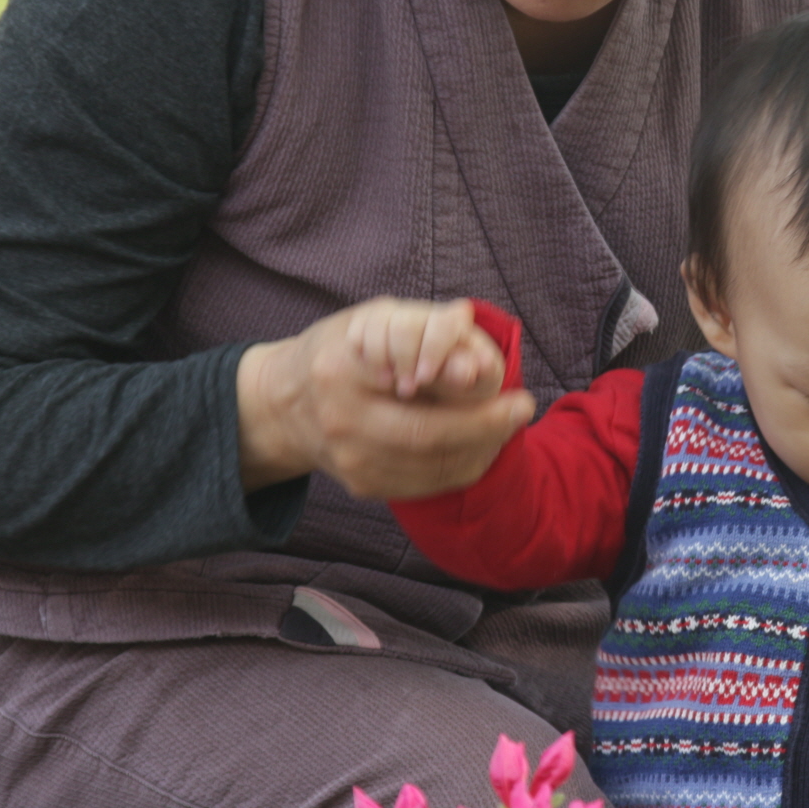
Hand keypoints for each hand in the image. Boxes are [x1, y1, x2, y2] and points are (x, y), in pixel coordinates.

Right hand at [237, 298, 534, 499]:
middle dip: (486, 427)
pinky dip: (462, 466)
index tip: (514, 390)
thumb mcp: (380, 321)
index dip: (471, 393)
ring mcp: (350, 461)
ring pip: (433, 467)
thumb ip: (430, 332)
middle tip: (521, 409)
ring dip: (481, 449)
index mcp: (342, 369)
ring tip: (506, 425)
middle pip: (428, 436)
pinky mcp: (363, 486)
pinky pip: (427, 484)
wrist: (286, 405)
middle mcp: (342, 420)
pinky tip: (480, 446)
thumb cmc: (348, 350)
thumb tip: (477, 361)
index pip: (418, 387)